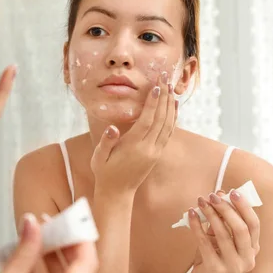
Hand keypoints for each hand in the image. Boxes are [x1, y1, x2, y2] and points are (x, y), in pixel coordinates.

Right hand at [0, 214, 98, 272]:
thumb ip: (23, 252)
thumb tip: (31, 224)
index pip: (87, 263)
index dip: (81, 236)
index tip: (70, 218)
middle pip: (81, 270)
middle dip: (68, 243)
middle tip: (52, 223)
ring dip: (58, 256)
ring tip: (40, 235)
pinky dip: (50, 272)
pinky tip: (34, 256)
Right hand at [91, 77, 177, 194]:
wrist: (117, 193)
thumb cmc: (105, 173)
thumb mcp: (99, 158)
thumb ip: (106, 142)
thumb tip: (112, 128)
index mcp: (134, 147)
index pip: (147, 121)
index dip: (153, 103)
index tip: (157, 86)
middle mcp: (148, 149)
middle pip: (160, 120)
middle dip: (164, 98)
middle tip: (166, 79)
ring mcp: (155, 152)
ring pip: (168, 126)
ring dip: (171, 107)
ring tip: (172, 89)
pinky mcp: (158, 154)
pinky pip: (168, 133)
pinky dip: (172, 118)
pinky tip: (173, 108)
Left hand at [188, 189, 260, 272]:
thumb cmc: (214, 259)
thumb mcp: (221, 239)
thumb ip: (222, 220)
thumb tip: (220, 194)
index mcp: (252, 249)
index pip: (254, 225)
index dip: (244, 207)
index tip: (232, 192)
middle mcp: (247, 258)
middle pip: (241, 229)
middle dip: (226, 209)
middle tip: (213, 195)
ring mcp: (233, 265)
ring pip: (223, 235)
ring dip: (210, 214)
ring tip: (201, 201)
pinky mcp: (216, 269)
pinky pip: (205, 243)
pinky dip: (197, 226)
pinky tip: (191, 214)